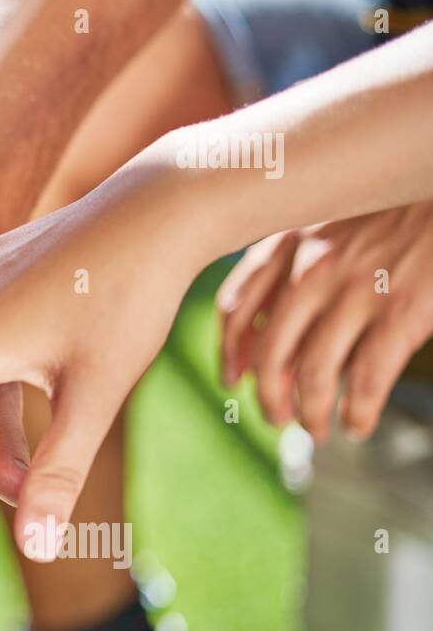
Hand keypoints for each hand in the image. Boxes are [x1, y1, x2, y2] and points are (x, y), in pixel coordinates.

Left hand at [217, 202, 432, 441]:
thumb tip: (262, 321)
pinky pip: (368, 379)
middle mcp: (313, 269)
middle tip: (278, 419)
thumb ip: (292, 256)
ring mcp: (356, 291)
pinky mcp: (401, 312)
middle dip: (269, 396)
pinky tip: (358, 424)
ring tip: (318, 430)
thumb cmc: (392, 200)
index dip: (229, 352)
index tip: (231, 380)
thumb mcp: (329, 214)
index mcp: (290, 241)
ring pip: (315, 374)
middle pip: (270, 353)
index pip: (235, 307)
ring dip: (311, 413)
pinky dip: (359, 412)